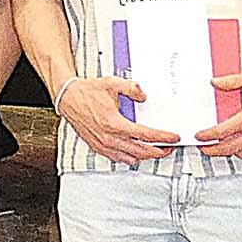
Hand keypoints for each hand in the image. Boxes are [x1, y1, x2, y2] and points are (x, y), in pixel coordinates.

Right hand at [57, 76, 179, 162]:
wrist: (67, 98)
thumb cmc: (86, 93)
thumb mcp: (112, 83)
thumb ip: (132, 88)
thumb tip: (143, 96)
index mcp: (116, 124)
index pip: (147, 136)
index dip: (163, 138)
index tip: (173, 138)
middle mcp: (110, 138)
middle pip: (142, 151)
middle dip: (159, 151)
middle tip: (169, 147)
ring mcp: (103, 144)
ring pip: (131, 158)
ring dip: (145, 156)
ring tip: (155, 151)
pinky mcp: (97, 147)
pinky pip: (118, 158)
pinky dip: (130, 158)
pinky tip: (135, 153)